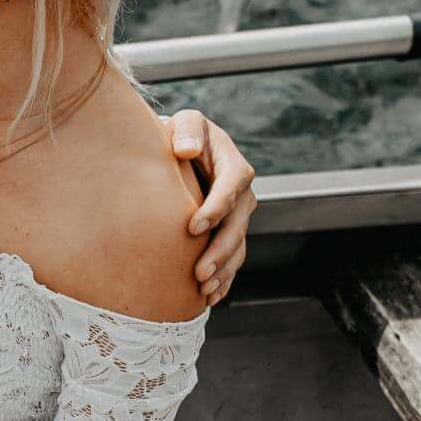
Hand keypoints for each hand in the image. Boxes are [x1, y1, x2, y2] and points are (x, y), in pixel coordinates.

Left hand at [167, 110, 259, 305]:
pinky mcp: (228, 233)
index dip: (216, 208)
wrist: (180, 153)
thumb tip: (186, 149)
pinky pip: (232, 260)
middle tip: (199, 273)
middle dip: (220, 251)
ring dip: (224, 271)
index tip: (193, 228)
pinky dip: (224, 280)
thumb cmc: (179, 137)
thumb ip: (187, 130)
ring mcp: (238, 217)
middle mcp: (241, 194)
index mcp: (233, 165)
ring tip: (204, 291)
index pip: (232, 186)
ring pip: (238, 247)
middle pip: (238, 225)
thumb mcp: (185, 123)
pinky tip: (210, 298)